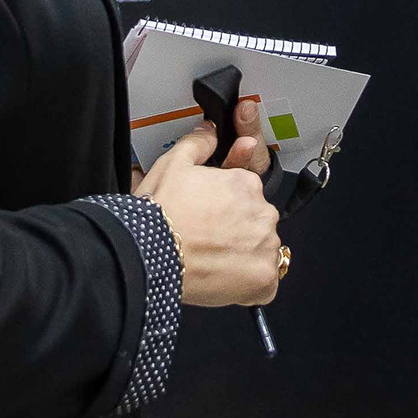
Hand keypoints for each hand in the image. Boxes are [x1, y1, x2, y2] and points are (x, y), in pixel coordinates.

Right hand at [138, 126, 280, 307]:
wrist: (150, 254)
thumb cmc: (160, 214)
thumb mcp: (173, 164)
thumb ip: (197, 144)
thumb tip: (210, 133)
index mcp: (246, 184)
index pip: (247, 194)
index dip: (226, 207)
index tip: (211, 218)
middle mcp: (263, 212)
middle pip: (256, 223)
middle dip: (238, 232)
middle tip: (208, 241)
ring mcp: (266, 247)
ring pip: (262, 251)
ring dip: (244, 257)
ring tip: (212, 262)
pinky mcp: (264, 279)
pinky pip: (265, 282)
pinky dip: (250, 284)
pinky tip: (225, 280)